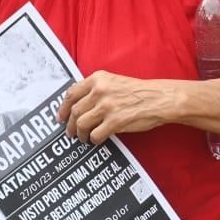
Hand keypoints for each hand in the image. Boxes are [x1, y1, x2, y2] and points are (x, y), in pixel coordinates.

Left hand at [58, 71, 173, 144]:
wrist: (159, 98)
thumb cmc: (139, 91)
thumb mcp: (114, 81)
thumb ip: (96, 88)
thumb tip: (79, 104)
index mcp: (98, 79)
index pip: (71, 93)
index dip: (63, 108)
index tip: (60, 117)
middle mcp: (99, 91)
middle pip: (75, 111)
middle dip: (69, 125)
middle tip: (70, 132)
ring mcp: (107, 107)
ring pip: (81, 124)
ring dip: (80, 134)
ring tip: (83, 138)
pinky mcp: (115, 122)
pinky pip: (95, 135)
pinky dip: (93, 140)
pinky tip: (96, 140)